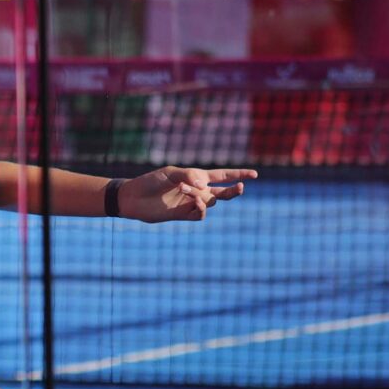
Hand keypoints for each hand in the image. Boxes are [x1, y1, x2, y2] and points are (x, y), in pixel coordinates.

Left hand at [119, 166, 257, 222]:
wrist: (133, 198)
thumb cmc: (151, 181)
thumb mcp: (171, 173)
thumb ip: (189, 176)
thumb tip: (205, 186)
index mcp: (197, 177)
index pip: (223, 176)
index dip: (239, 175)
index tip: (255, 174)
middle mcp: (197, 191)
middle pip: (223, 193)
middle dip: (234, 191)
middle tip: (242, 188)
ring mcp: (191, 204)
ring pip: (210, 202)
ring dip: (201, 195)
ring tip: (184, 188)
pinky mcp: (183, 215)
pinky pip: (200, 214)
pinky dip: (199, 207)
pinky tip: (191, 200)